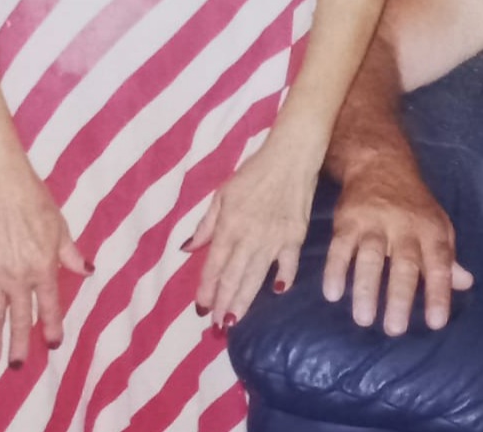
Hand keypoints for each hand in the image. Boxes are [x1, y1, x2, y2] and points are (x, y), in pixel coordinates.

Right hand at [0, 165, 89, 365]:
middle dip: (19, 344)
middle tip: (17, 366)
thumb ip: (70, 254)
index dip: (51, 326)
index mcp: (43, 268)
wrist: (2, 189)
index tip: (53, 344)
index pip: (49, 306)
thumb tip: (87, 271)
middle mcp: (19, 277)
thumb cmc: (36, 204)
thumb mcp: (61, 229)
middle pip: (19, 318)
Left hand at [186, 139, 316, 329]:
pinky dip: (284, 277)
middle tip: (217, 326)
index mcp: (229, 225)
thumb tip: (187, 249)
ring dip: (245, 299)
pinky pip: (289, 262)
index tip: (200, 309)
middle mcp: (249, 236)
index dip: (206, 289)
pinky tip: (277, 292)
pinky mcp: (295, 235)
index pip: (214, 265)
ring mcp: (275, 238)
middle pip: (234, 277)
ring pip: (257, 276)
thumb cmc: (253, 173)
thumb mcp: (222, 194)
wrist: (291, 156)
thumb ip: (206, 224)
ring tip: (235, 320)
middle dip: (223, 303)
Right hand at [321, 156, 473, 334]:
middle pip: (403, 263)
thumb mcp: (436, 225)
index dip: (439, 291)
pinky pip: (340, 247)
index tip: (436, 322)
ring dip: (366, 289)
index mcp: (430, 229)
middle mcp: (404, 225)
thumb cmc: (413, 205)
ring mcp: (374, 222)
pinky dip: (335, 270)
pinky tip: (332, 294)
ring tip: (364, 319)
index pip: (439, 262)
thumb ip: (447, 257)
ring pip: (370, 257)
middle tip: (395, 329)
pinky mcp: (348, 220)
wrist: (381, 163)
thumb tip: (465, 284)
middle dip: (399, 297)